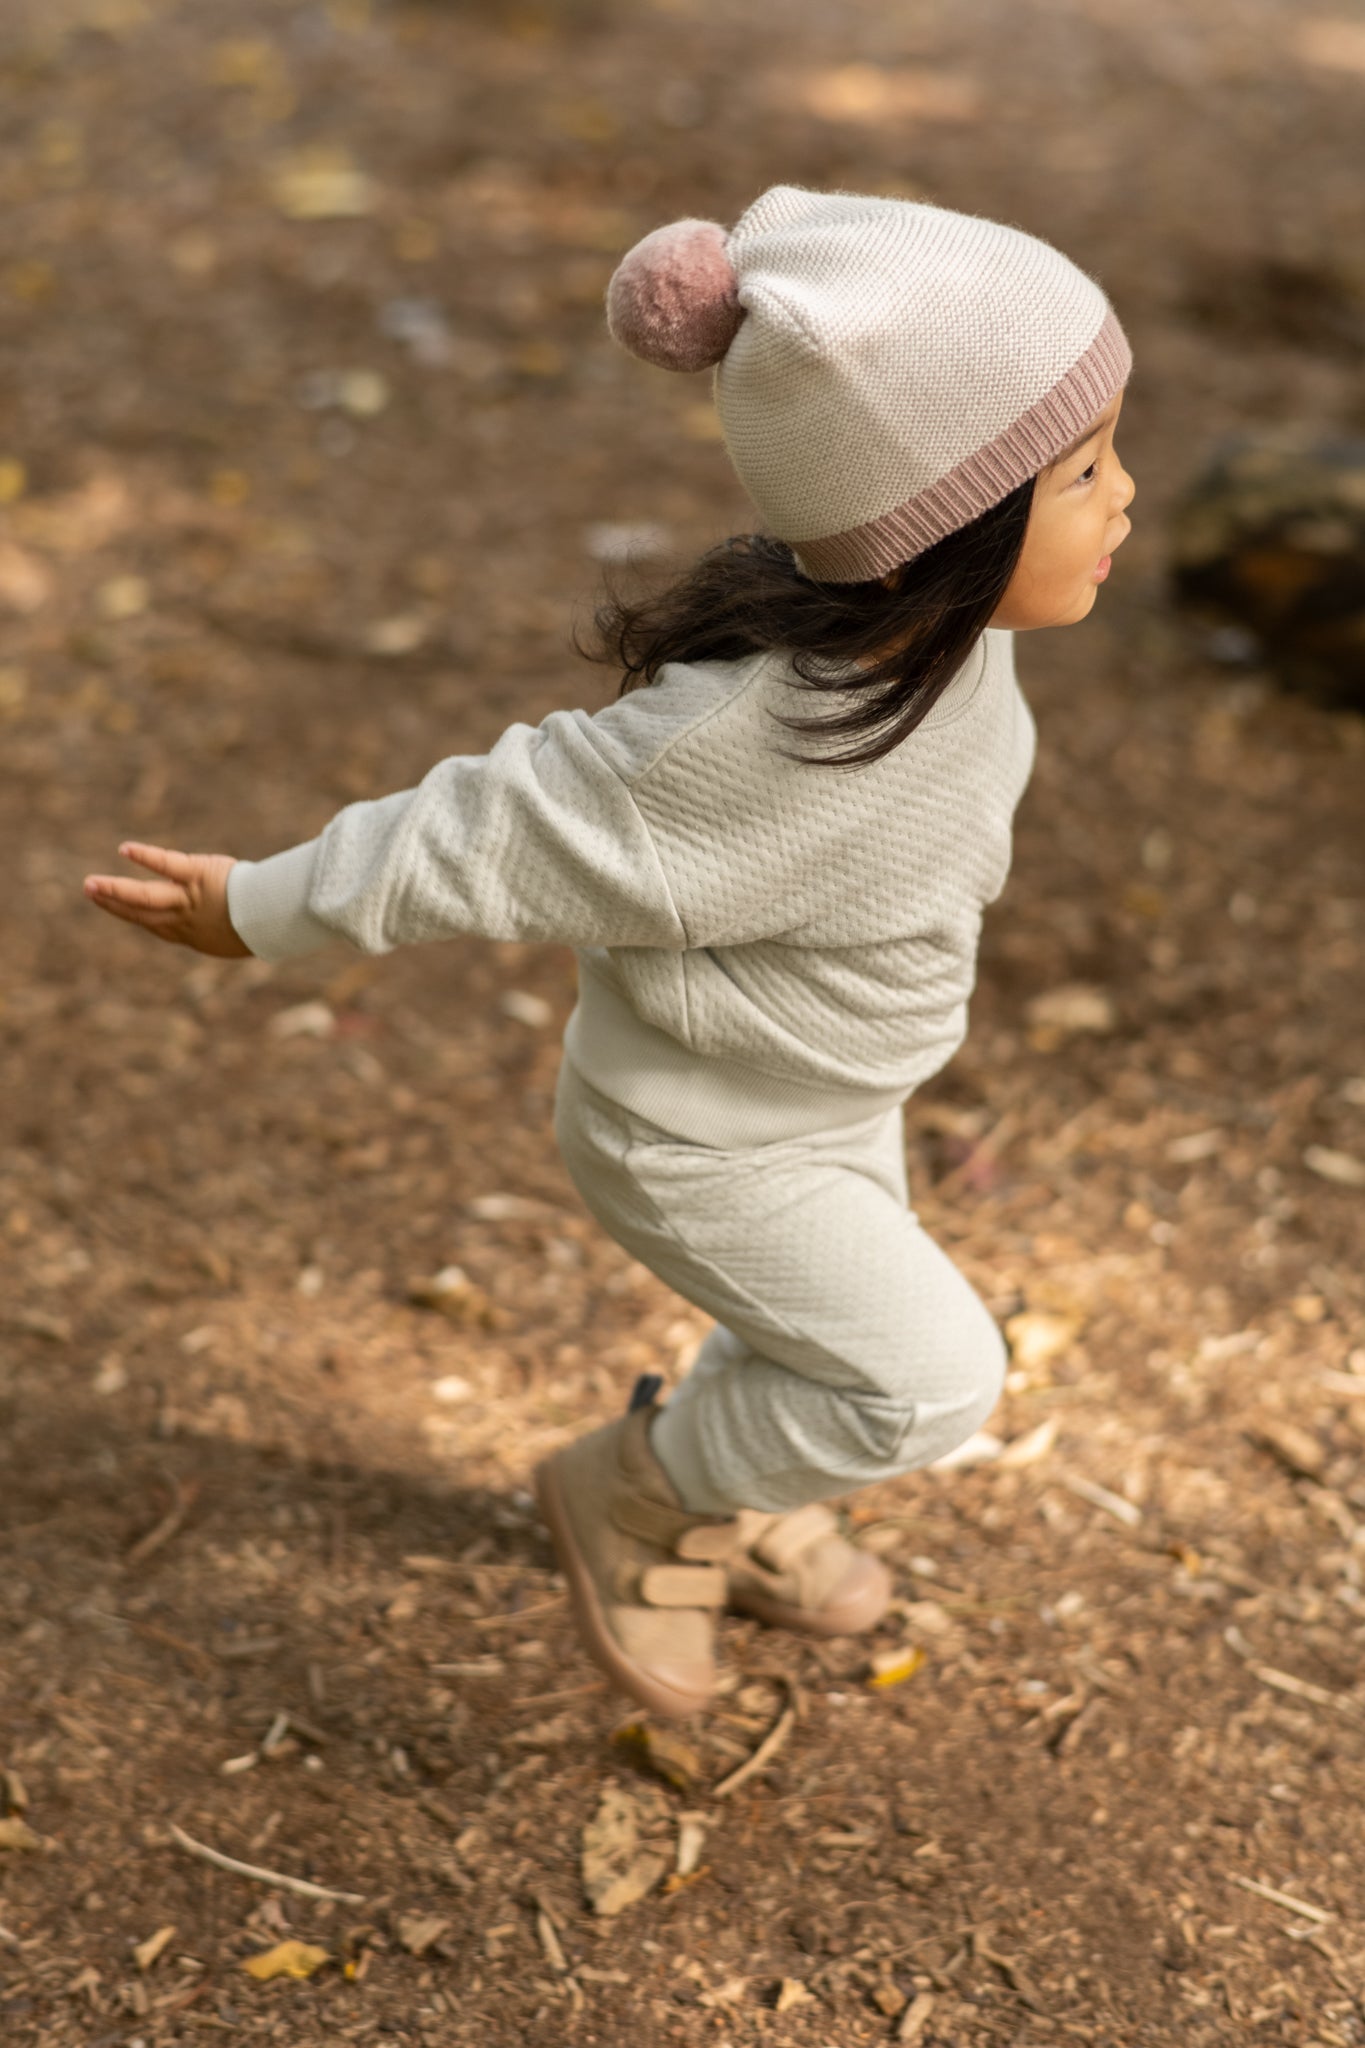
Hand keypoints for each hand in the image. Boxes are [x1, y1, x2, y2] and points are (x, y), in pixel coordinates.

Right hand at [84, 843, 251, 956]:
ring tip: (91, 884)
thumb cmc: (267, 928)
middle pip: (141, 913)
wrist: (274, 921)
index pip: (156, 926)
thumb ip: (234, 930)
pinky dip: (146, 857)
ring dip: (114, 890)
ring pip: (144, 897)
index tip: (117, 908)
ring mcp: (188, 898)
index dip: (134, 917)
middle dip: (113, 904)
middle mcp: (184, 919)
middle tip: (90, 891)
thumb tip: (246, 929)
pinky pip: (167, 865)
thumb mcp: (245, 938)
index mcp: (193, 935)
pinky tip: (125, 849)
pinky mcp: (197, 875)